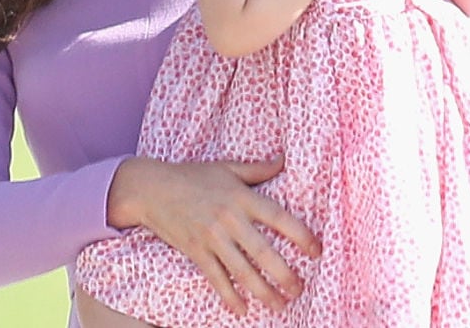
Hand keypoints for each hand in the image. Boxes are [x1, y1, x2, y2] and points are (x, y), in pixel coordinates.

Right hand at [107, 155, 321, 315]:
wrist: (152, 188)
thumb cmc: (192, 175)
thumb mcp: (226, 167)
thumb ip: (258, 169)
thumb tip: (284, 160)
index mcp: (241, 196)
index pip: (278, 217)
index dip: (300, 235)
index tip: (317, 251)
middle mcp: (229, 218)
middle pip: (263, 252)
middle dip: (285, 275)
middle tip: (300, 289)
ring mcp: (211, 237)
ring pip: (242, 271)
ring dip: (263, 292)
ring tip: (280, 305)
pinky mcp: (196, 251)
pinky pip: (216, 279)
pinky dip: (230, 297)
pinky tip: (242, 310)